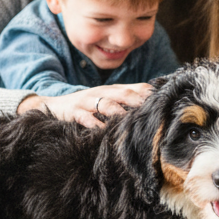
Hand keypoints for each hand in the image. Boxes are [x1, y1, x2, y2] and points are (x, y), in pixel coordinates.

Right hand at [17, 82, 152, 128]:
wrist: (54, 105)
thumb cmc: (86, 105)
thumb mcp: (106, 98)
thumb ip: (125, 100)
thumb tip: (152, 105)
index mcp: (112, 89)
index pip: (134, 88)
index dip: (148, 93)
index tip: (164, 100)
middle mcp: (102, 92)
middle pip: (123, 94)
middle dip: (138, 100)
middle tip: (152, 110)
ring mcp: (87, 101)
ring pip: (106, 104)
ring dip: (119, 111)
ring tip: (130, 120)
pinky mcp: (74, 112)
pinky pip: (85, 117)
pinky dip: (94, 123)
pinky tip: (102, 130)